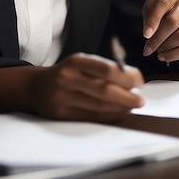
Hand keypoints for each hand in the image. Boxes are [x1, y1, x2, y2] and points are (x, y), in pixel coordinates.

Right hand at [29, 53, 143, 122]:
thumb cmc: (67, 73)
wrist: (37, 87)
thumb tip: (133, 78)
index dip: (126, 76)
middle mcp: (68, 77)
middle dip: (127, 96)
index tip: (140, 81)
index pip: (106, 69)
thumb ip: (103, 68)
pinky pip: (91, 117)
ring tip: (132, 107)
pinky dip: (109, 116)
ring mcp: (63, 97)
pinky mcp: (62, 113)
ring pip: (99, 106)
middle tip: (141, 100)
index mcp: (75, 61)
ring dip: (120, 108)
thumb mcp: (81, 63)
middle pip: (104, 90)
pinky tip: (118, 113)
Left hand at [142, 0, 178, 62]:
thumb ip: (149, 14)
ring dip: (167, 47)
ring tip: (158, 50)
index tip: (146, 34)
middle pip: (173, 21)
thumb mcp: (151, 3)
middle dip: (158, 38)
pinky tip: (167, 55)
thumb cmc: (163, 5)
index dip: (154, 20)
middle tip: (148, 48)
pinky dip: (176, 54)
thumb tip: (150, 32)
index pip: (164, 2)